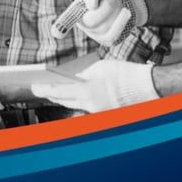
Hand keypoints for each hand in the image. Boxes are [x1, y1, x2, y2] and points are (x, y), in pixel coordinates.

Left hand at [31, 60, 157, 112]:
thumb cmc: (125, 74)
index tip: (33, 86)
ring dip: (63, 98)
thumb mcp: (100, 67)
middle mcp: (92, 105)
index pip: (59, 90)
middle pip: (65, 100)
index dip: (44, 89)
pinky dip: (78, 101)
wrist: (147, 87)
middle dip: (51, 94)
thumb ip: (83, 73)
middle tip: (38, 89)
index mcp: (89, 91)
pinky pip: (87, 108)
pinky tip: (73, 97)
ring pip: (75, 104)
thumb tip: (71, 77)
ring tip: (52, 92)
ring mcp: (99, 111)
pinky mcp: (106, 114)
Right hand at [52, 0, 147, 46]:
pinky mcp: (108, 41)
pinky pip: (114, 35)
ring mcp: (95, 35)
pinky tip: (126, 13)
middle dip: (106, 7)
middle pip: (91, 21)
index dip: (62, 25)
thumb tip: (91, 6)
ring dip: (116, 12)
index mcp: (77, 10)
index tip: (56, 33)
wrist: (128, 1)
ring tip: (119, 2)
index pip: (67, 18)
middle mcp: (83, 25)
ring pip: (105, 28)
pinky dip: (122, 22)